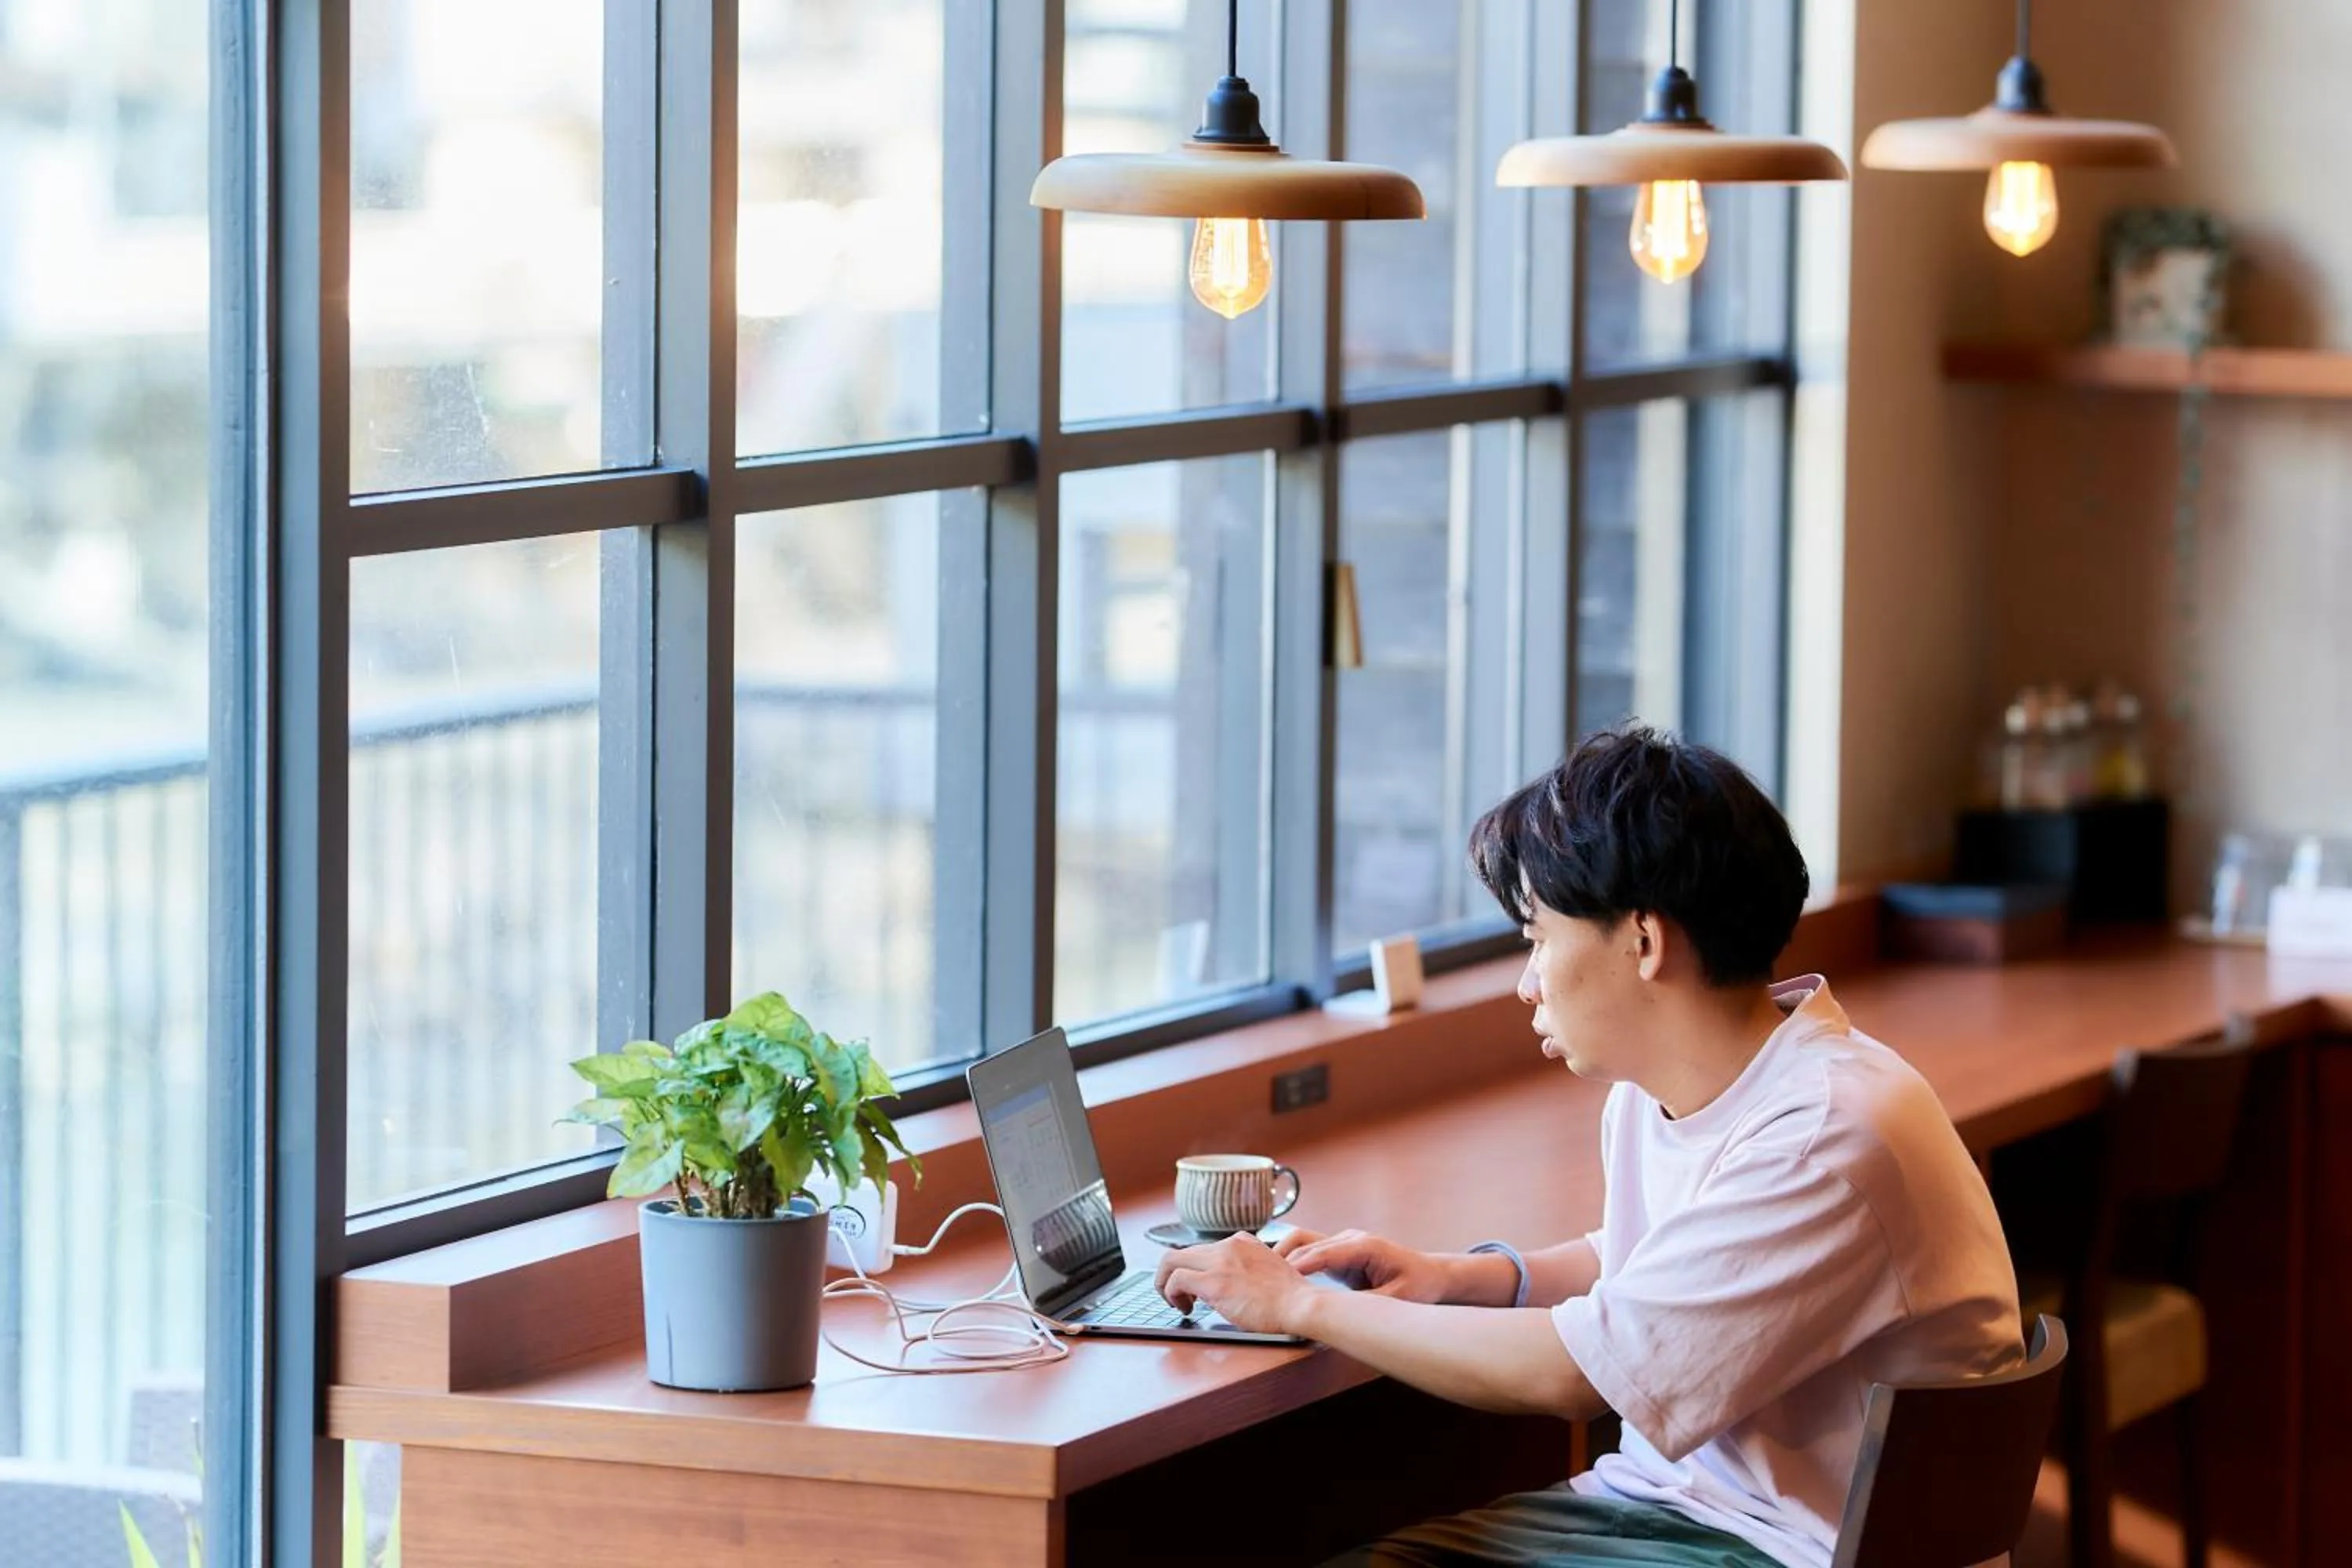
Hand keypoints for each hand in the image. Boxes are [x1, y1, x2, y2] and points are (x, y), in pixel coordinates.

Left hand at [1155, 1233, 1317, 1334]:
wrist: (1300, 1304)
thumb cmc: (1290, 1297)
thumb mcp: (1268, 1269)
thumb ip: (1246, 1268)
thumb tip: (1227, 1284)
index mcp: (1241, 1241)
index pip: (1203, 1249)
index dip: (1193, 1268)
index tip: (1193, 1286)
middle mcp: (1227, 1246)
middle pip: (1181, 1251)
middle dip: (1172, 1274)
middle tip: (1177, 1295)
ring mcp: (1219, 1262)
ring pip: (1170, 1260)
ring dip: (1166, 1283)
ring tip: (1176, 1302)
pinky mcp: (1213, 1282)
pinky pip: (1175, 1280)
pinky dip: (1171, 1294)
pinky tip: (1183, 1309)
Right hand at [1272, 1228, 1450, 1302]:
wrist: (1431, 1273)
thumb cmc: (1418, 1285)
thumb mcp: (1397, 1299)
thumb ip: (1369, 1306)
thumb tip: (1343, 1316)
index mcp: (1365, 1246)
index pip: (1324, 1253)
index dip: (1300, 1265)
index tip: (1278, 1277)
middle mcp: (1350, 1239)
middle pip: (1306, 1242)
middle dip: (1282, 1259)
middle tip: (1259, 1279)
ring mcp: (1344, 1242)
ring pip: (1303, 1242)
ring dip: (1283, 1256)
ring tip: (1262, 1276)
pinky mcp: (1340, 1252)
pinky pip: (1310, 1251)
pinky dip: (1292, 1261)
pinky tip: (1278, 1277)